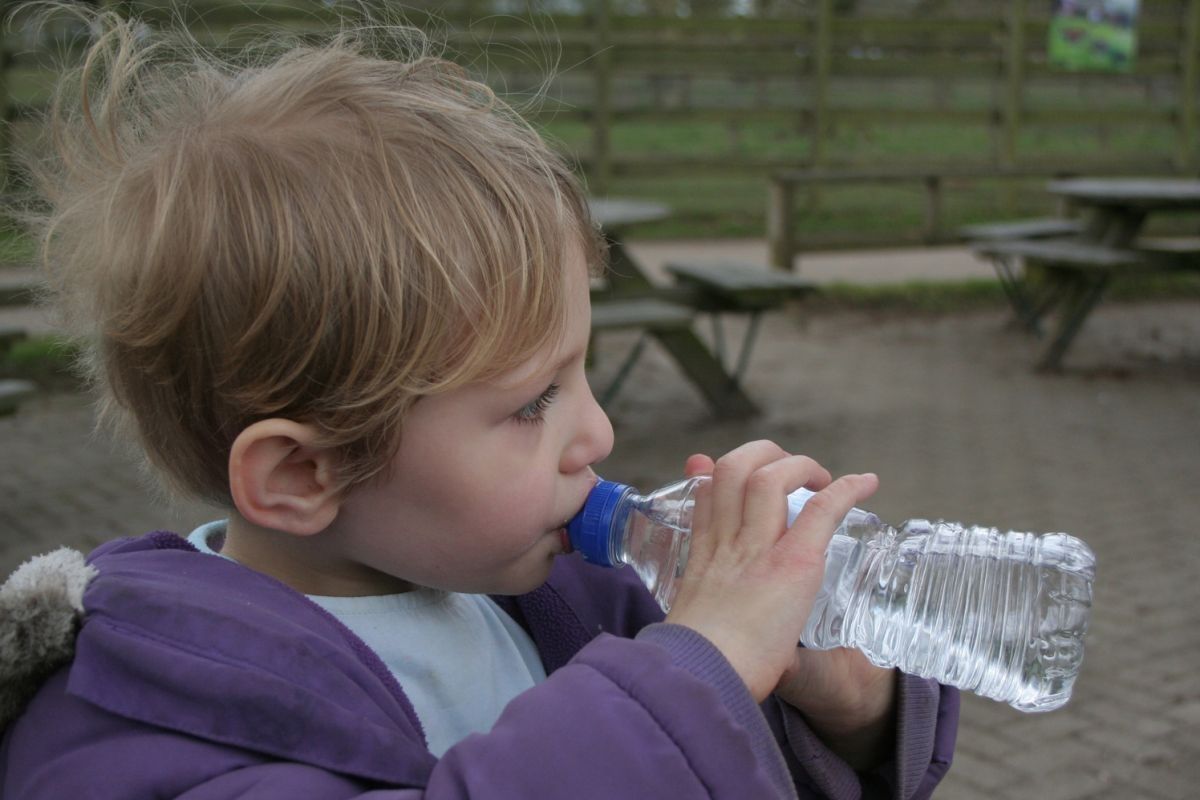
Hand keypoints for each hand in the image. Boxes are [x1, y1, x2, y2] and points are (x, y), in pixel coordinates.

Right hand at [681, 451, 895, 770]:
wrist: (702, 678)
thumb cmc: (700, 669)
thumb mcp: (695, 635)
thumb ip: (720, 634)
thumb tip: (749, 651)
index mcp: (702, 560)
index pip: (705, 494)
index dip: (711, 473)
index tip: (715, 468)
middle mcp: (726, 543)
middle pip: (734, 469)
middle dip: (760, 455)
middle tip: (782, 469)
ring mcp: (758, 548)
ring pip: (771, 478)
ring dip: (799, 466)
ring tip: (819, 478)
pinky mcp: (794, 563)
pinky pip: (821, 511)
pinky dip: (848, 491)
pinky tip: (867, 484)